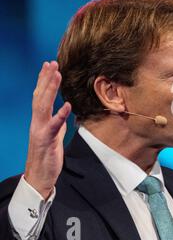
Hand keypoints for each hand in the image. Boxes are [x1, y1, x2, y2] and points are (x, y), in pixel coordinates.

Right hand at [24, 61, 70, 199]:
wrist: (40, 176)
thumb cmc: (47, 156)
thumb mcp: (53, 135)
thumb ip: (56, 122)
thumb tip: (63, 111)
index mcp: (39, 120)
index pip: (40, 96)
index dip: (44, 80)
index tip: (49, 65)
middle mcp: (37, 122)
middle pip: (40, 96)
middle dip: (45, 79)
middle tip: (52, 63)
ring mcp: (40, 130)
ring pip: (43, 106)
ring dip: (50, 90)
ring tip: (57, 75)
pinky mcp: (46, 141)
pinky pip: (53, 126)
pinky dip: (60, 114)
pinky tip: (67, 104)